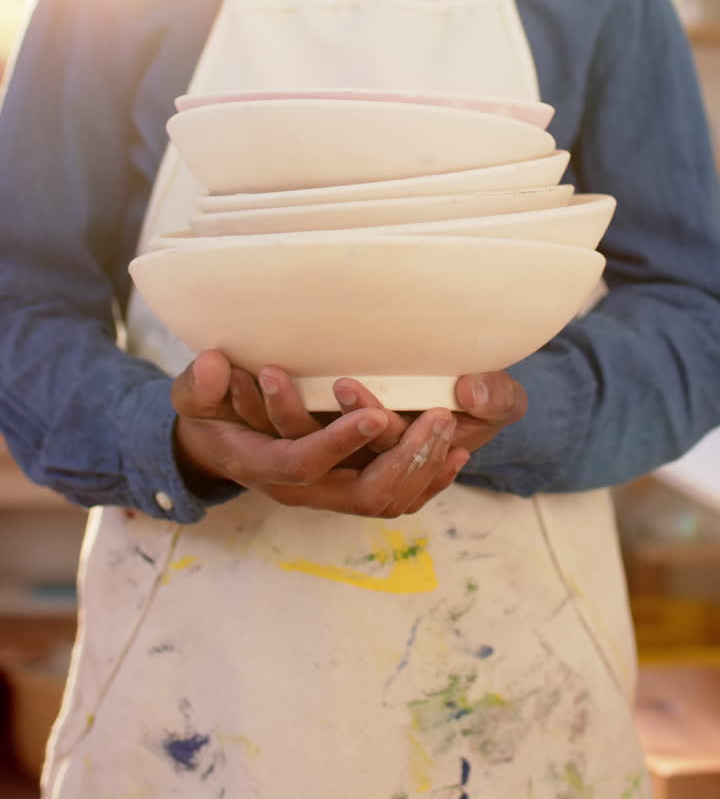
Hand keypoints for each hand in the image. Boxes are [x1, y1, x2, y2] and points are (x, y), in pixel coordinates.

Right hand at [210, 359, 526, 509]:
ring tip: (450, 428)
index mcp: (263, 466)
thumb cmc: (206, 414)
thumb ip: (199, 384)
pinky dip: (427, 480)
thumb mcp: (192, 396)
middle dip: (405, 458)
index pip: (306, 462)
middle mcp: (302, 489)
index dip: (341, 441)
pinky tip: (454, 455)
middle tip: (438, 417)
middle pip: (364, 494)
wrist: (214, 446)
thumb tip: (213, 365)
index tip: (375, 413)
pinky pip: (395, 497)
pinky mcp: (347, 486)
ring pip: (387, 500)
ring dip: (423, 467)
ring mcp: (328, 492)